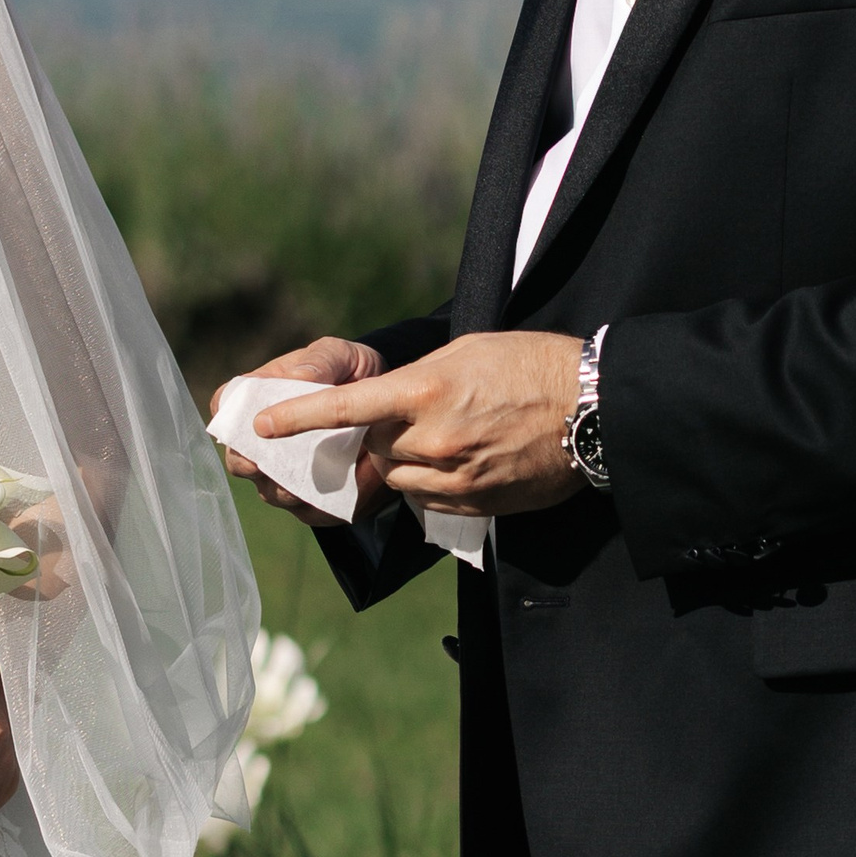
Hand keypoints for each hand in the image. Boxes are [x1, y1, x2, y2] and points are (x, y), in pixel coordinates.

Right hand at [211, 339, 388, 526]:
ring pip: (271, 490)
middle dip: (248, 461)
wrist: (395, 409)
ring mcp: (286, 475)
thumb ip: (321, 362)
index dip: (228, 415)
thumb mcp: (343, 357)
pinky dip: (321, 503)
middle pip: (238, 458)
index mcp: (262, 398)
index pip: (226, 406)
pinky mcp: (315, 502)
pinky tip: (339, 490)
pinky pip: (310, 511)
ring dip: (284, 486)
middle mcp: (265, 442)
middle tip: (260, 460)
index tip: (246, 421)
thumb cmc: (355, 375)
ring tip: (306, 478)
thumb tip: (298, 377)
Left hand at [255, 330, 584, 517]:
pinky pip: (429, 500)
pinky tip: (464, 460)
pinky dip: (433, 483)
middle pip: (373, 448)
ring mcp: (453, 477)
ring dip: (405, 461)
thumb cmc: (533, 367)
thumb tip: (388, 402)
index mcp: (425, 390)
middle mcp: (432, 438)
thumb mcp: (468, 353)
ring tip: (449, 437)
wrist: (594, 409)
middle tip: (413, 416)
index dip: (300, 416)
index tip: (261, 427)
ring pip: (399, 477)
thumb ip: (419, 379)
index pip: (347, 407)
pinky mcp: (473, 504)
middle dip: (379, 437)